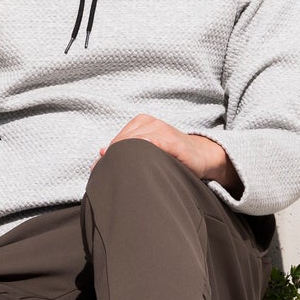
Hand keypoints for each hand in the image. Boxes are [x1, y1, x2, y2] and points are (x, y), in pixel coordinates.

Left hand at [101, 114, 241, 194]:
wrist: (202, 156)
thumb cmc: (173, 156)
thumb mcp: (149, 149)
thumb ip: (128, 149)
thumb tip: (101, 153)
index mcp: (141, 122)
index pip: (118, 139)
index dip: (108, 156)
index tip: (97, 171)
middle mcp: (150, 122)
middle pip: (123, 141)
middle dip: (113, 159)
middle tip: (105, 177)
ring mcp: (161, 129)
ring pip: (134, 143)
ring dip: (125, 160)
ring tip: (119, 176)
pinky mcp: (171, 140)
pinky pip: (150, 145)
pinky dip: (141, 156)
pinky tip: (136, 170)